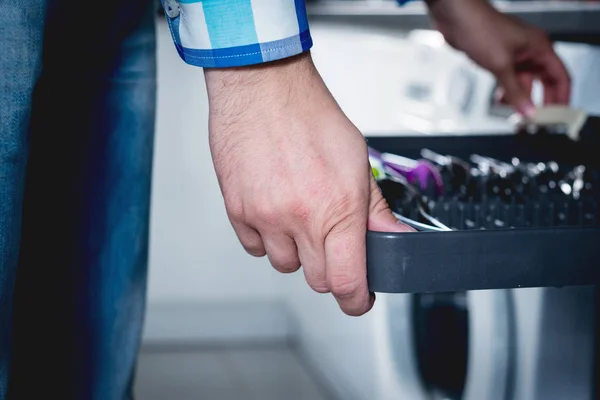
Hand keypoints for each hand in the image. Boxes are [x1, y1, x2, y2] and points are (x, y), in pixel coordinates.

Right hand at [204, 53, 411, 315]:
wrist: (262, 88)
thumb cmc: (309, 115)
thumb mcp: (357, 159)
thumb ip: (375, 209)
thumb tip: (393, 238)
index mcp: (337, 208)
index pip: (347, 281)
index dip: (356, 300)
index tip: (358, 299)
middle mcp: (299, 219)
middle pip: (317, 280)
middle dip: (330, 269)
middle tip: (332, 243)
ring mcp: (265, 217)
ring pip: (284, 265)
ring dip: (297, 252)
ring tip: (299, 217)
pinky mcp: (237, 211)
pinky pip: (254, 247)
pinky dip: (267, 239)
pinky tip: (275, 211)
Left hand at [427, 0, 570, 116]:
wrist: (456, 18)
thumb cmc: (480, 28)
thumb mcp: (501, 66)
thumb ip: (515, 91)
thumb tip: (528, 111)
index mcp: (539, 48)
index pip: (560, 77)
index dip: (561, 97)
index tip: (558, 116)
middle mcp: (530, 52)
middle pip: (544, 82)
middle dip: (541, 101)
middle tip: (538, 121)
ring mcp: (514, 55)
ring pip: (524, 83)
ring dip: (521, 99)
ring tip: (517, 116)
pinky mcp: (499, 58)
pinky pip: (509, 80)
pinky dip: (507, 92)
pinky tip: (501, 102)